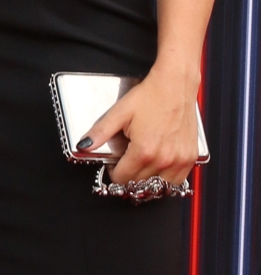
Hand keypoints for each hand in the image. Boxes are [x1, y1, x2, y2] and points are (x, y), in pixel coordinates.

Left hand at [82, 66, 200, 185]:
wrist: (175, 86)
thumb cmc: (149, 96)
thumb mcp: (119, 112)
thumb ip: (100, 132)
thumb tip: (84, 145)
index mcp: (144, 151)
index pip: (123, 178)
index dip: (113, 173)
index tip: (113, 165)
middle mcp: (164, 160)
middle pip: (140, 185)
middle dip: (129, 178)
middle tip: (125, 164)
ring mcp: (180, 161)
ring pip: (159, 188)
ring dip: (147, 183)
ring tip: (140, 168)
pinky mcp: (191, 158)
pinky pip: (177, 181)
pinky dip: (165, 180)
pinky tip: (157, 168)